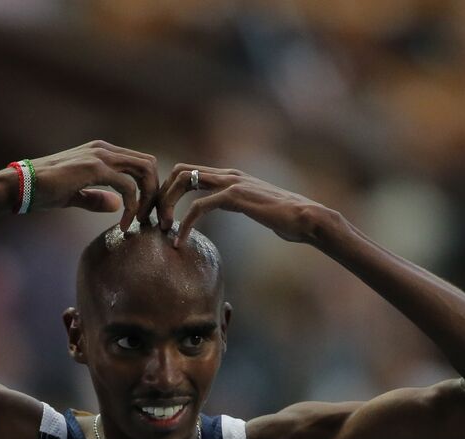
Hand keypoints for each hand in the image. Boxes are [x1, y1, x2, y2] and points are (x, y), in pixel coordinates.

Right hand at [21, 141, 159, 229]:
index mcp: (101, 152)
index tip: (141, 212)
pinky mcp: (94, 168)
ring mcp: (100, 155)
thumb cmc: (43, 191)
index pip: (140, 163)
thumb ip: (97, 198)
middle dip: (154, 193)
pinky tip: (124, 224)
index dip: (147, 188)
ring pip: (144, 171)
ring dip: (147, 199)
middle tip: (146, 217)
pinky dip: (132, 207)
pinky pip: (128, 186)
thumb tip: (117, 205)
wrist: (21, 185)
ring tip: (139, 221)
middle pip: (148, 164)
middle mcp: (104, 149)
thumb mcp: (76, 195)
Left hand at [157, 164, 336, 245]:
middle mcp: (228, 174)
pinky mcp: (235, 197)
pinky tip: (179, 241)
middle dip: (162, 194)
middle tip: (156, 220)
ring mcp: (231, 182)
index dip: (170, 191)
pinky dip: (183, 224)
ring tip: (163, 229)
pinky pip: (198, 207)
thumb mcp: (257, 210)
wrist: (308, 218)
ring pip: (184, 181)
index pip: (188, 172)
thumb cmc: (287, 219)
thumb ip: (241, 205)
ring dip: (167, 205)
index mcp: (230, 176)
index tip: (165, 216)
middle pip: (180, 171)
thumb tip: (236, 213)